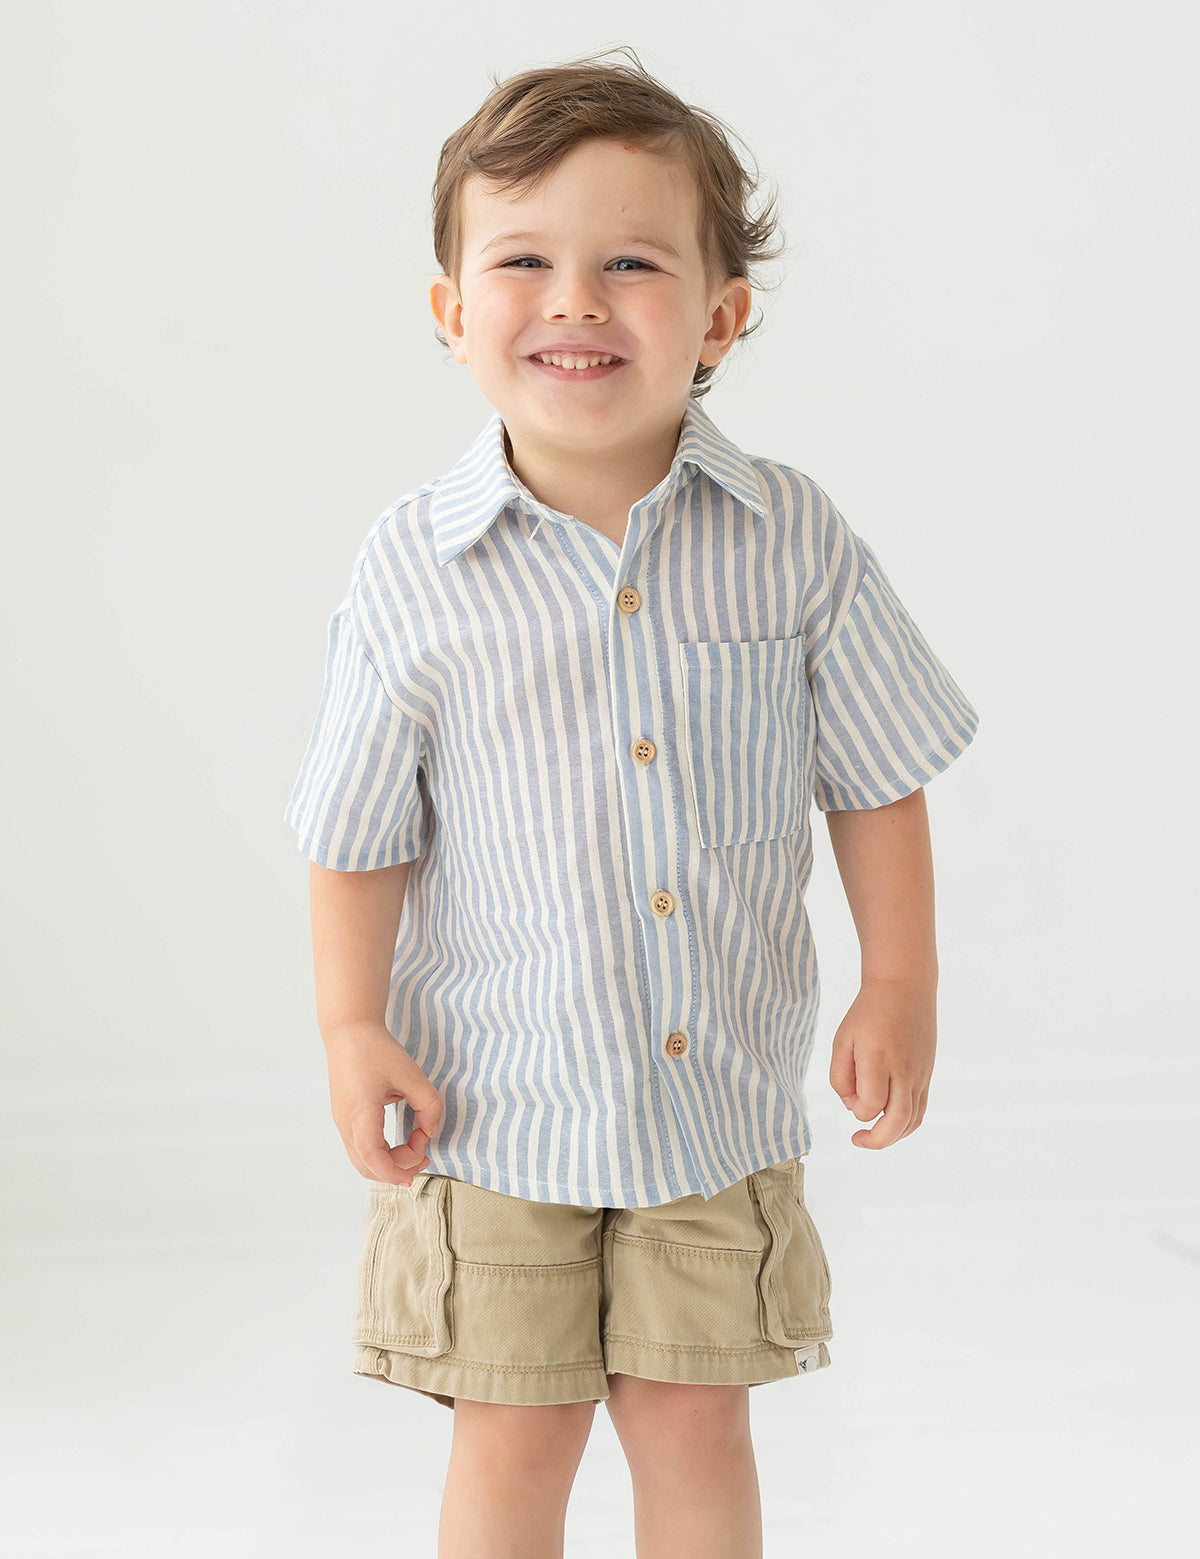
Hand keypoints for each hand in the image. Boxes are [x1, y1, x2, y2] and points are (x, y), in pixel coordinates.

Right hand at [324, 1019, 443, 1184]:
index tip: (419, 1167)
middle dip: (398, 1169)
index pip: (373, 1156)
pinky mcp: (344, 1119)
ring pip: (362, 1161)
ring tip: (417, 1146)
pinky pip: (360, 1149)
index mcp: (360, 1112)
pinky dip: (381, 1154)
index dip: (395, 1171)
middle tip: (425, 1153)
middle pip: (367, 1166)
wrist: (348, 1032)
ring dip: (390, 1162)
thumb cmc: (377, 1049)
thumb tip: (432, 1131)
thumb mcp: (411, 1073)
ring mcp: (341, 1123)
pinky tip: (400, 1141)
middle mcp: (346, 1123)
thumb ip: (428, 1104)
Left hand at [829, 978, 935, 1148]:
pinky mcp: (926, 1074)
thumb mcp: (843, 1039)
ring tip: (873, 1136)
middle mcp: (903, 1069)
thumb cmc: (868, 1013)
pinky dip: (906, 1124)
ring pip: (913, 1120)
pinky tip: (889, 1123)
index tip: (849, 1097)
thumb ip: (840, 1076)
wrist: (905, 988)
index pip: (871, 1104)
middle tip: (857, 1140)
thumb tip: (851, 1106)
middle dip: (877, 1140)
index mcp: (879, 1058)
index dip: (857, 1110)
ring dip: (892, 1136)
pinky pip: (921, 1109)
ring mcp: (919, 1073)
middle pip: (897, 1121)